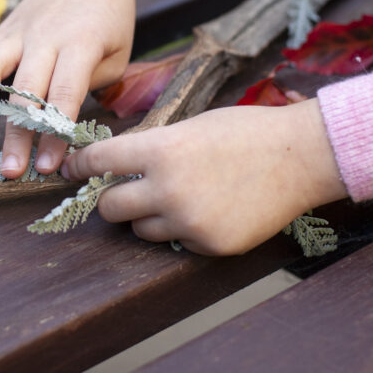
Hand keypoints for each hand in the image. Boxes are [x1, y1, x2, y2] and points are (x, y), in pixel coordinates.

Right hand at [0, 0, 143, 177]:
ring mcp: (19, 29)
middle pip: (25, 90)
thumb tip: (60, 124)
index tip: (48, 166)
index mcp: (81, 42)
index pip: (63, 93)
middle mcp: (45, 35)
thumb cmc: (111, 19)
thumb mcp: (118, 54)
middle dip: (17, 134)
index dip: (53, 133)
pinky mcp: (2, 28)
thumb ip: (90, 86)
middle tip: (12, 171)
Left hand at [61, 99, 346, 254]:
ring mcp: (189, 222)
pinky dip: (183, 229)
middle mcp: (167, 190)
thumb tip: (116, 164)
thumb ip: (151, 148)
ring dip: (147, 216)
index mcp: (160, 151)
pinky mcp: (210, 245)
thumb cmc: (246, 132)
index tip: (71, 170)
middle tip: (124, 189)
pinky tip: (209, 209)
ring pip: (141, 229)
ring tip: (178, 196)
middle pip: (109, 208)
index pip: (99, 162)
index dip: (79, 166)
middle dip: (112, 198)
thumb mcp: (189, 127)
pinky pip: (178, 242)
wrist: (300, 157)